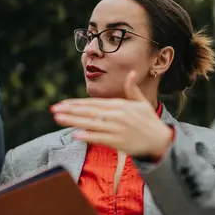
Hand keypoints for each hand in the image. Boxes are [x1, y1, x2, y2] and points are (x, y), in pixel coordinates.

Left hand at [51, 71, 172, 157]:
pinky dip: (88, 136)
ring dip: (73, 121)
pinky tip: (75, 135)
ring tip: (58, 119)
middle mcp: (116, 115)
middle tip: (53, 109)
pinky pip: (100, 138)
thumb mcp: (141, 102)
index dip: (77, 103)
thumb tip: (131, 72)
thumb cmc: (149, 122)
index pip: (93, 103)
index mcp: (120, 105)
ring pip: (91, 123)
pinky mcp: (118, 141)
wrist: (160, 140)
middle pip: (88, 112)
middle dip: (69, 110)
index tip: (62, 104)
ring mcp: (116, 128)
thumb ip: (132, 88)